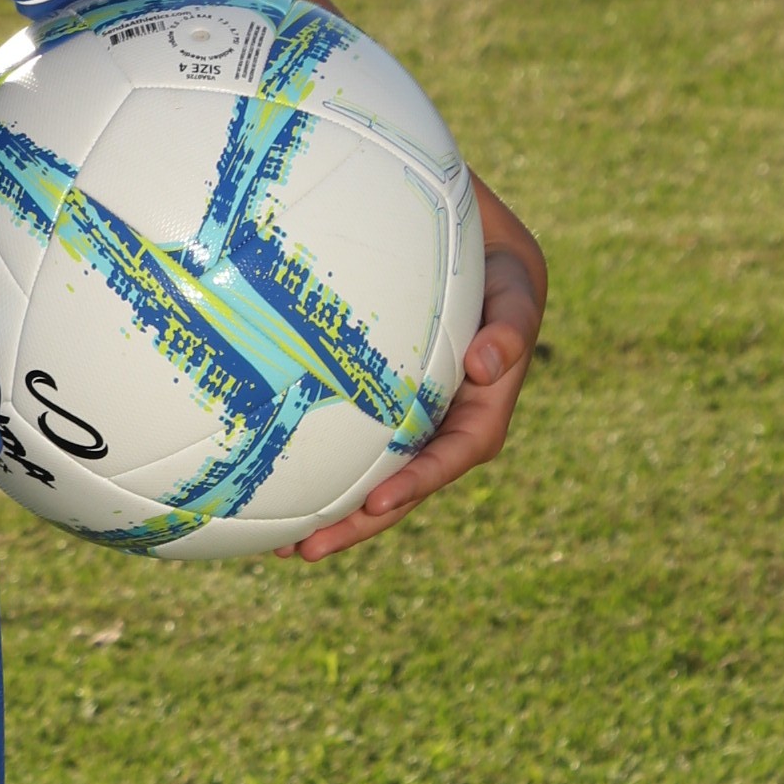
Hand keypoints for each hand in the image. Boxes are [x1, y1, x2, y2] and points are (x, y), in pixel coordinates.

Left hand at [278, 173, 545, 562]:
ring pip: (371, 472)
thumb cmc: (494, 257)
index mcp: (483, 404)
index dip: (420, 482)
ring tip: (278, 544)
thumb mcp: (515, 281)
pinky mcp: (378, 401)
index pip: (455, 454)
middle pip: (405, 483)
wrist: (465, 232)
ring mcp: (411, 415)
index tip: (378, 503)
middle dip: (359, 521)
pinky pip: (347, 439)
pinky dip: (315, 463)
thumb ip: (513, 321)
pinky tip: (268, 485)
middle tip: (306, 551)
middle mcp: (446, 420)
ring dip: (331, 510)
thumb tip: (492, 365)